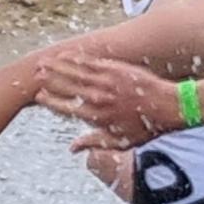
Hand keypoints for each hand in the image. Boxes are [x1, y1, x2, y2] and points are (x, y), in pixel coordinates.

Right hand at [42, 52, 184, 147]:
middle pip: (66, 87)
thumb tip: (72, 148)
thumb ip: (94, 143)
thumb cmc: (146, 127)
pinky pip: (90, 61)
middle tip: (34, 74)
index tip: (38, 95)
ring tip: (42, 62)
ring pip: (75, 72)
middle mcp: (98, 98)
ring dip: (57, 66)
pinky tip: (65, 54)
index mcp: (97, 117)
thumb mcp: (121, 142)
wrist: (169, 106)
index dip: (50, 101)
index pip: (66, 108)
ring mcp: (107, 82)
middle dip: (48, 79)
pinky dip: (75, 58)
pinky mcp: (115, 69)